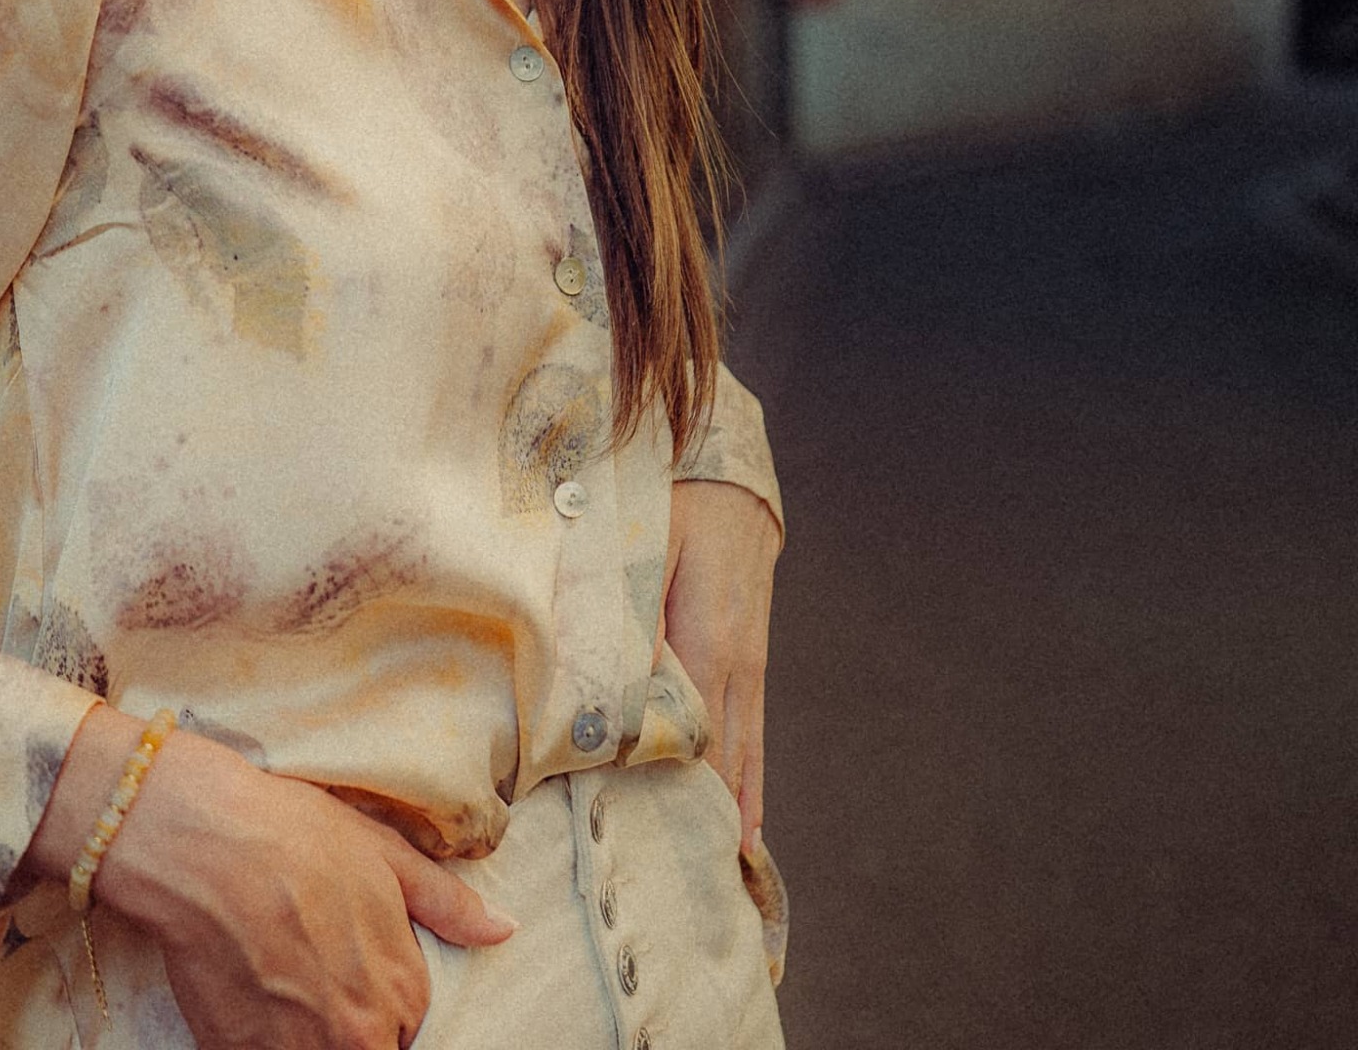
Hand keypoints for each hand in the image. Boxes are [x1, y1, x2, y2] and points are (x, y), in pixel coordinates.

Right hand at [33, 710, 514, 1048]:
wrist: (204, 843)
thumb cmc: (293, 835)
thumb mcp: (383, 852)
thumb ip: (448, 903)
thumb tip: (504, 930)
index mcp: (401, 988)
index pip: (409, 1027)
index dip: (380, 998)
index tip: (349, 969)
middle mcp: (358, 1035)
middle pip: (368, 1049)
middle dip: (346, 1023)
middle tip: (311, 975)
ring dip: (306, 1034)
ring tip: (281, 984)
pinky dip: (264, 1039)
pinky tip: (249, 996)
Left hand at [660, 478, 780, 858]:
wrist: (724, 474)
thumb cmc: (670, 500)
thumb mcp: (638, 544)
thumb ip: (623, 609)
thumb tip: (610, 679)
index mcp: (707, 639)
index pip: (689, 735)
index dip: (670, 790)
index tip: (647, 844)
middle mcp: (736, 662)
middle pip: (721, 757)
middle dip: (701, 817)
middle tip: (680, 888)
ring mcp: (749, 663)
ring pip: (744, 752)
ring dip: (733, 808)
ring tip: (725, 874)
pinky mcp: (751, 657)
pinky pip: (752, 732)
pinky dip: (748, 779)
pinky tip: (747, 822)